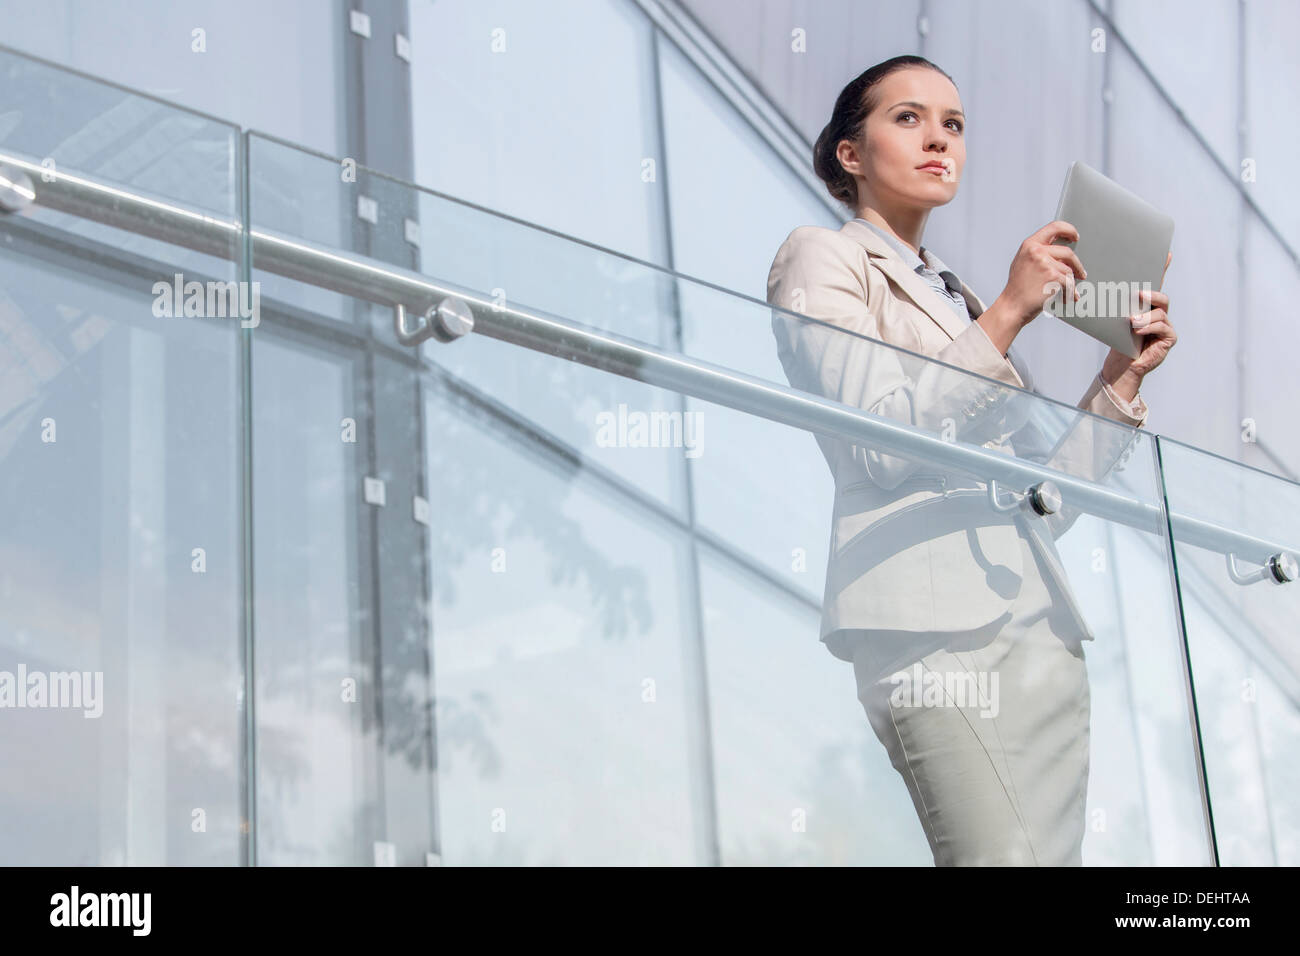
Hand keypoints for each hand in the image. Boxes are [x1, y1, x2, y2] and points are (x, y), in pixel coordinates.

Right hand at [993, 220, 1087, 326]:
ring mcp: (1045, 264)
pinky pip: (1069, 283)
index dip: (1068, 230)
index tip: (1075, 237)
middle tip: (1081, 273)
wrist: (1012, 307)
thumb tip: (1058, 251)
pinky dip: (1070, 293)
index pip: (1054, 227)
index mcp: (1029, 245)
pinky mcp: (1053, 277)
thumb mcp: (1022, 263)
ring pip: (1069, 270)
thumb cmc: (1017, 289)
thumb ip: (1037, 252)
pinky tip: (1065, 298)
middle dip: (1077, 265)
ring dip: (1070, 283)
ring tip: (1064, 291)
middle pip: (1068, 253)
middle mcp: (1037, 251)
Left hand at [1101, 251, 1175, 389]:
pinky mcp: (1169, 338)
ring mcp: (1166, 325)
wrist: (1119, 365)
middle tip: (1139, 294)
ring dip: (1145, 316)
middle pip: (1162, 296)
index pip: (1155, 284)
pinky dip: (1150, 327)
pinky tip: (1138, 331)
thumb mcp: (1113, 319)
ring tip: (1132, 322)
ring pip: (1161, 312)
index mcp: (1146, 305)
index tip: (1167, 254)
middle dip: (1152, 294)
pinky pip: (1163, 327)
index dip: (1163, 269)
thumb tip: (1097, 286)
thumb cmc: (1116, 340)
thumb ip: (1114, 305)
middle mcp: (1159, 312)